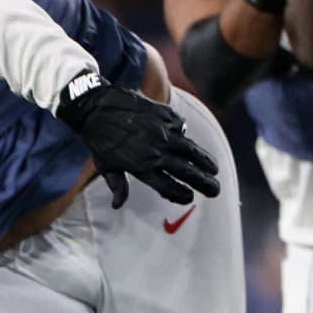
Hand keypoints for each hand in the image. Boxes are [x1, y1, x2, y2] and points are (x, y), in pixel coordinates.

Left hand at [56, 73, 220, 207]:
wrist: (96, 106)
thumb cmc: (99, 139)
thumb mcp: (105, 165)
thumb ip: (117, 185)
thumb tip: (118, 206)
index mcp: (141, 167)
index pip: (168, 186)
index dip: (181, 194)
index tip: (190, 198)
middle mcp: (156, 152)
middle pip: (187, 172)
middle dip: (204, 183)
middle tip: (215, 190)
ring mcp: (163, 133)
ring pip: (192, 150)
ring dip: (206, 161)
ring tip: (214, 170)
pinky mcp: (166, 116)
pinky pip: (181, 128)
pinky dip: (184, 135)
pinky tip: (186, 140)